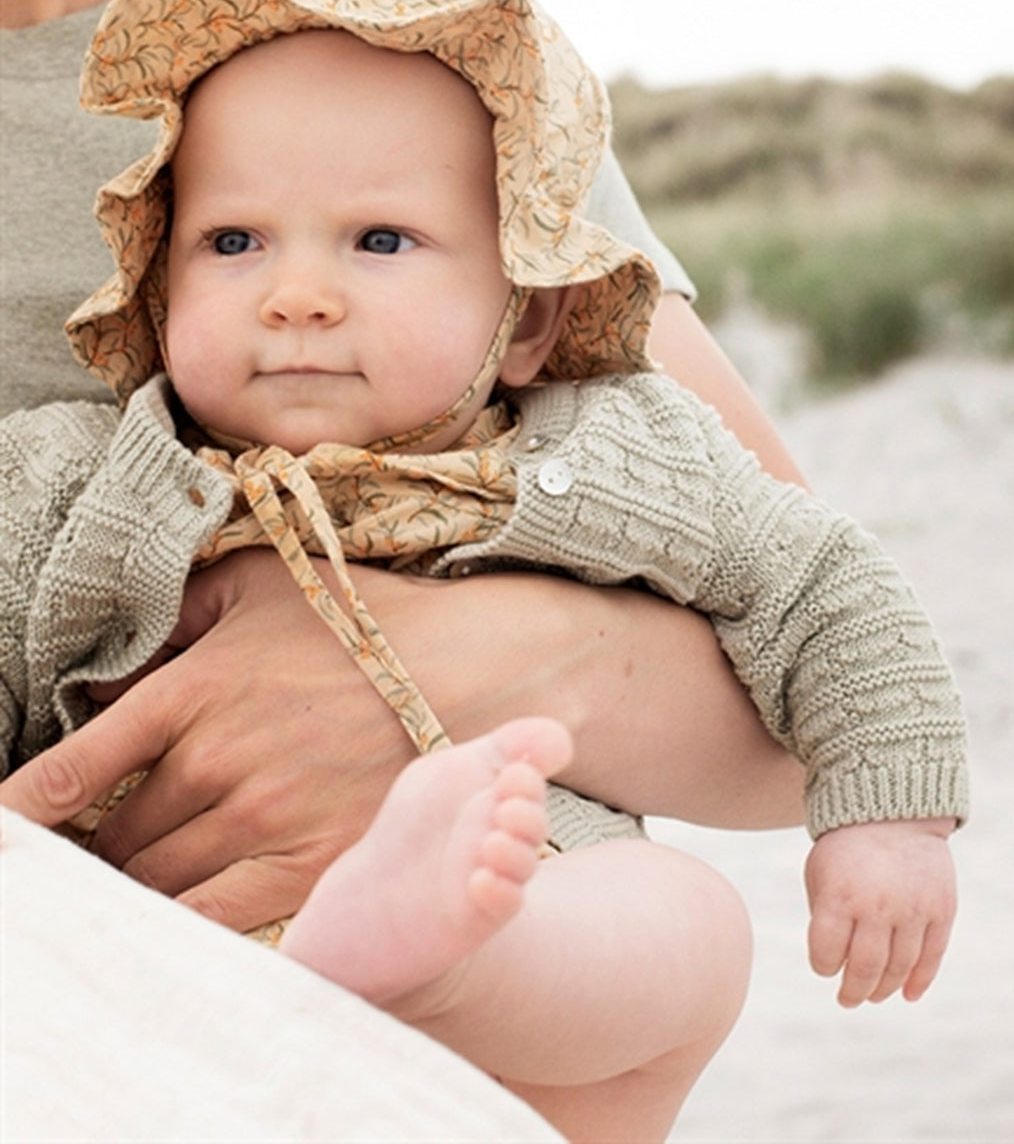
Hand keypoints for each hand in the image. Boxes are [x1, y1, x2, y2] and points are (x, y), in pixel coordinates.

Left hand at [0, 549, 418, 930]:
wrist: (470, 668)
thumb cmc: (363, 621)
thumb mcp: (259, 585)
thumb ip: (174, 612)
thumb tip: (115, 659)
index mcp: (194, 692)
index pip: (71, 773)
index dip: (17, 814)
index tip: (0, 832)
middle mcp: (216, 763)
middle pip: (114, 840)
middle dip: (95, 847)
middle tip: (102, 844)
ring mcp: (263, 819)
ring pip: (156, 881)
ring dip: (134, 884)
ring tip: (140, 874)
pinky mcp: (309, 861)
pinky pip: (214, 917)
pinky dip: (180, 924)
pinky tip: (175, 912)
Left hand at [804, 817, 957, 1007]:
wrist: (893, 813)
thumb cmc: (847, 851)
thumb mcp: (819, 874)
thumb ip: (823, 918)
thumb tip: (836, 966)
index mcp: (840, 896)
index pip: (827, 955)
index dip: (824, 967)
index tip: (826, 966)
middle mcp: (878, 905)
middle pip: (865, 968)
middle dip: (854, 991)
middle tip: (848, 999)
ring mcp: (913, 908)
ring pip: (900, 968)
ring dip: (884, 989)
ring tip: (873, 995)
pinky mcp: (941, 908)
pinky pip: (932, 956)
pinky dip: (920, 981)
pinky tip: (907, 994)